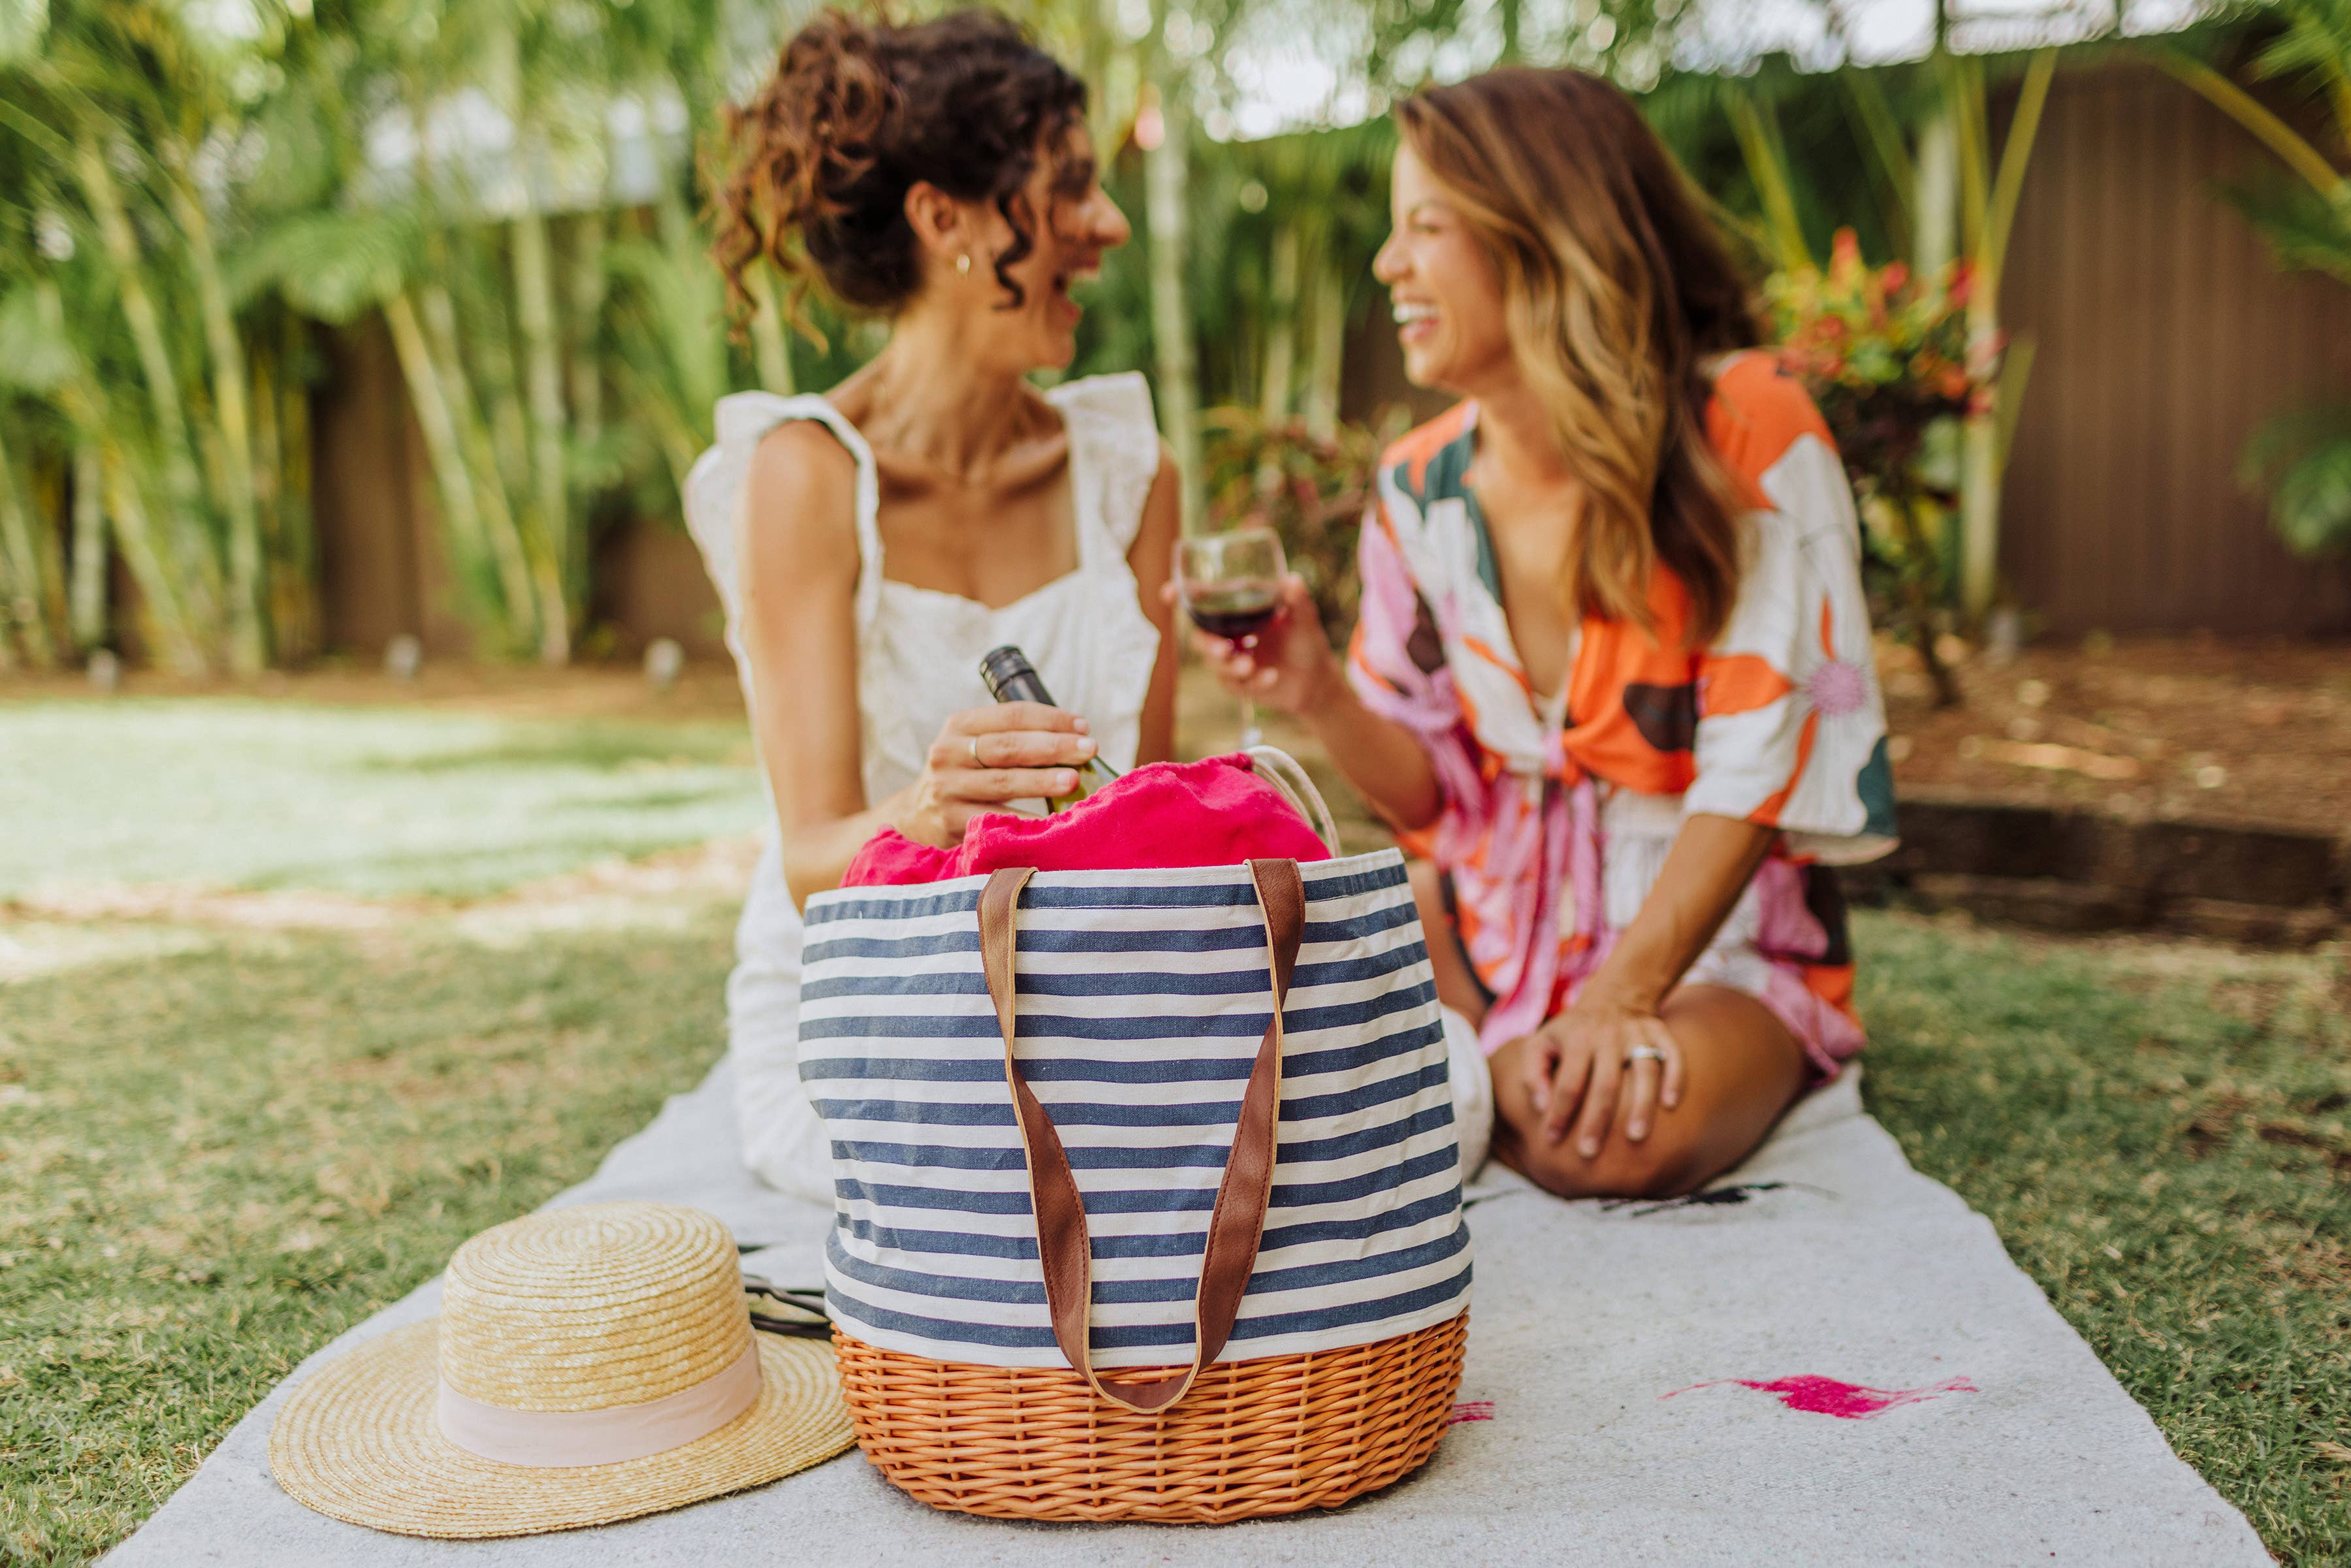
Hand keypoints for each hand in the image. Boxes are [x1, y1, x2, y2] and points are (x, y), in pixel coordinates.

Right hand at [892, 703, 1097, 847]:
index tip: (1083, 727)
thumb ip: (1014, 739)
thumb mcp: (976, 747)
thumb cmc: (964, 776)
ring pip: (1002, 781)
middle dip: (1053, 746)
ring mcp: (947, 787)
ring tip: (1074, 780)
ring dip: (1042, 780)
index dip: (1051, 718)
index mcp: (960, 726)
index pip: (1011, 715)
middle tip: (1089, 749)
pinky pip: (995, 818)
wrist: (916, 817)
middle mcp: (949, 752)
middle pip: (1009, 746)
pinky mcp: (951, 820)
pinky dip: (1025, 819)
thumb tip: (1077, 741)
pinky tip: (1051, 821)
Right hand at [1164, 573, 1335, 717]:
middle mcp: (1228, 635)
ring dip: (1229, 665)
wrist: (1317, 680)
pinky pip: (1235, 685)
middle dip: (1208, 644)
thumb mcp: (1305, 618)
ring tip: (1251, 666)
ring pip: (1214, 664)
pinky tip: (1272, 677)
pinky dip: (1253, 682)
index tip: (1168, 593)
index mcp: (1236, 612)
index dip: (1180, 597)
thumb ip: (1297, 600)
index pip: (1201, 602)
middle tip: (1225, 649)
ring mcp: (1232, 661)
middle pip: (1200, 638)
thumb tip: (1292, 580)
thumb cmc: (1306, 641)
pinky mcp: (1240, 685)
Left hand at [1516, 986, 1687, 1158]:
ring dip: (1641, 1105)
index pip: (1569, 1082)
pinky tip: (1671, 1105)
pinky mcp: (1660, 1031)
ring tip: (1636, 1137)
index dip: (1559, 1113)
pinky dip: (1675, 1078)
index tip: (1552, 1140)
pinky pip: (1673, 1054)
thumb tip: (1541, 1108)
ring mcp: (1638, 1033)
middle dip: (1597, 1120)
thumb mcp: (1541, 1043)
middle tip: (1589, 1153)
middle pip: (1605, 1083)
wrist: (1614, 996)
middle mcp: (1608, 1035)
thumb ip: (1532, 1073)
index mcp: (1576, 1039)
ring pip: (1644, 1070)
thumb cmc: (1571, 1032)